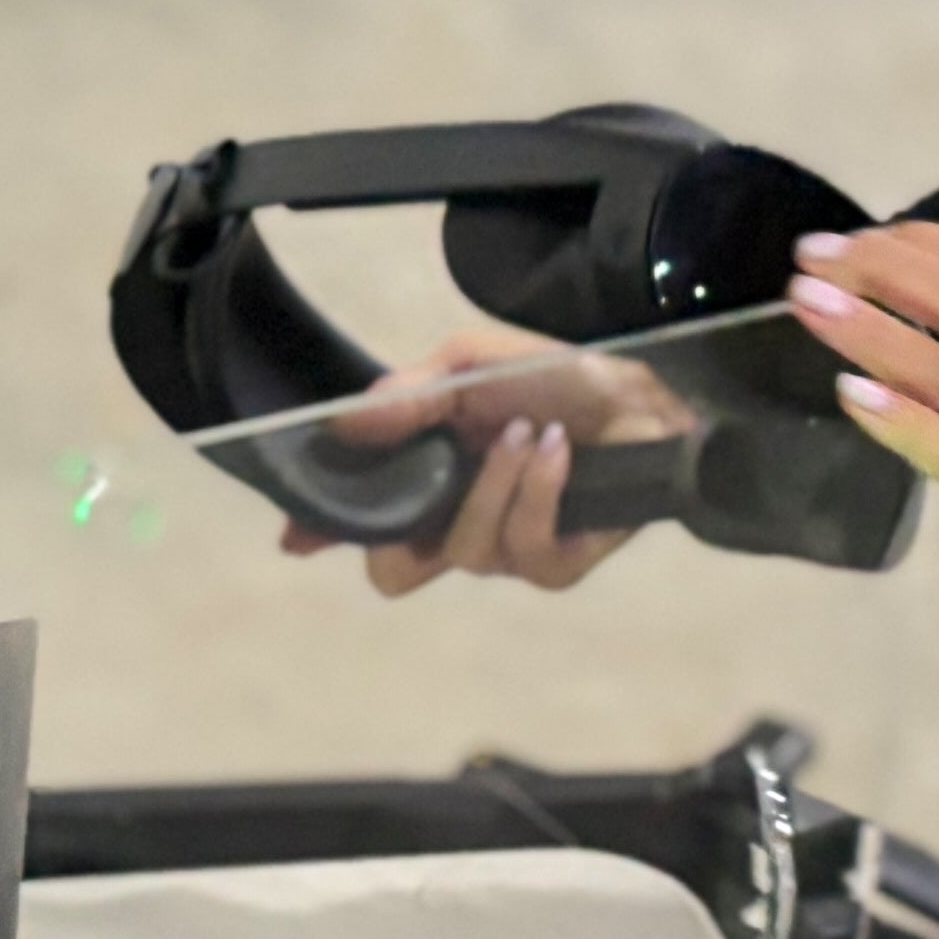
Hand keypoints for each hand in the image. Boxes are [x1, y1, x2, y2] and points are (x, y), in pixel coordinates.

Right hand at [274, 327, 697, 597]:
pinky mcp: (554, 567)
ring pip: (463, 549)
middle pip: (393, 571)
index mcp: (426, 479)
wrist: (642, 399)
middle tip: (427, 478)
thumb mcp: (471, 366)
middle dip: (401, 529)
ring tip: (528, 432)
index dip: (323, 533)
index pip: (362, 520)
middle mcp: (455, 523)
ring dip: (494, 483)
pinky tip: (557, 452)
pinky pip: (525, 549)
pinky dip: (538, 492)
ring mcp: (503, 553)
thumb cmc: (554, 381)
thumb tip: (344, 424)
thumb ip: (410, 394)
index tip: (297, 535)